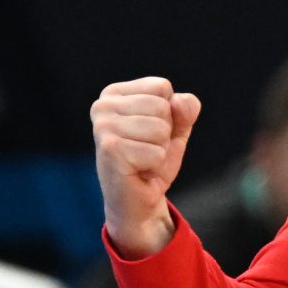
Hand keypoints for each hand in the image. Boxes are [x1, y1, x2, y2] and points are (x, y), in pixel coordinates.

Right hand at [91, 78, 200, 258]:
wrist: (139, 200)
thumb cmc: (154, 160)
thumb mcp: (176, 129)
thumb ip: (185, 109)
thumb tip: (180, 102)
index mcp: (114, 94)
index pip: (162, 87)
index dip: (169, 114)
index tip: (151, 133)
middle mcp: (102, 105)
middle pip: (162, 106)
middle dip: (165, 133)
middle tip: (147, 149)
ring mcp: (103, 127)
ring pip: (160, 129)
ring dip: (159, 149)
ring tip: (142, 160)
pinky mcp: (109, 149)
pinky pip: (156, 152)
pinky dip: (155, 164)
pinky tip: (138, 170)